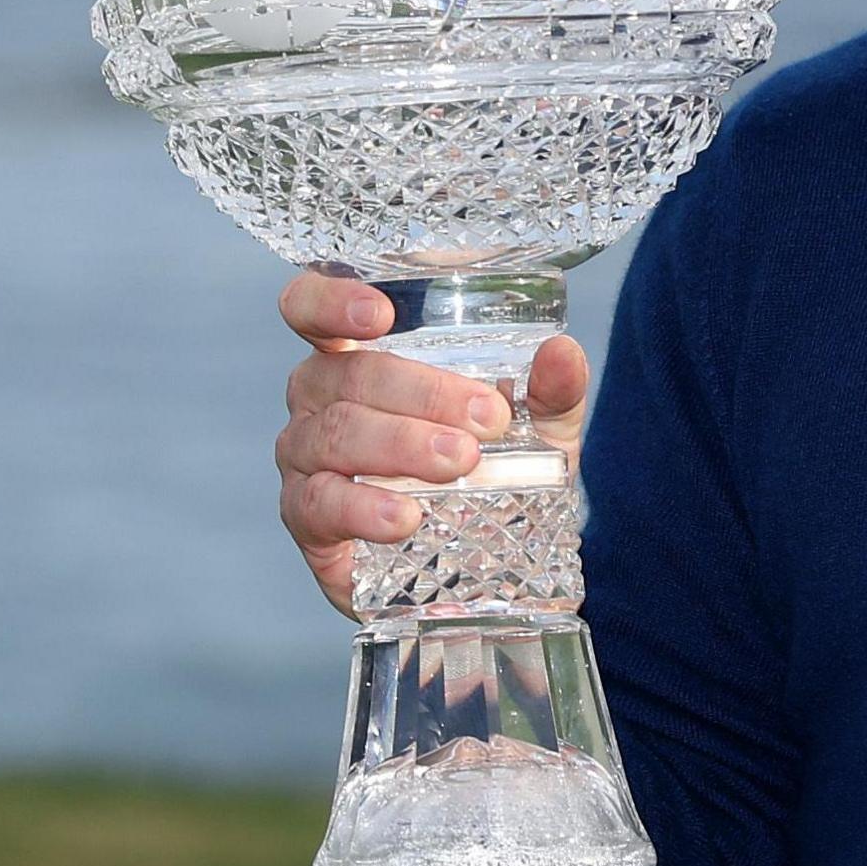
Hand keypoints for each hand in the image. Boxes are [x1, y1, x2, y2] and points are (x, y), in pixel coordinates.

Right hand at [272, 265, 591, 615]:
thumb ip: (549, 391)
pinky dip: (364, 508)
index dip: (332, 300)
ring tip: (459, 463)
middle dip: (422, 392)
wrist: (480, 565)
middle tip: (487, 420)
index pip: (314, 307)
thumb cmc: (490, 473)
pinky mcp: (305, 520)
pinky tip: (405, 516)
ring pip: (333, 434)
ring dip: (400, 444)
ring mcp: (304, 458)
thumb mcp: (535, 430)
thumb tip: (562, 352)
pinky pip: (319, 504)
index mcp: (360, 355)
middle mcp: (319, 398)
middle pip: (348, 374)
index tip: (381, 314)